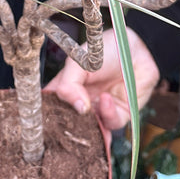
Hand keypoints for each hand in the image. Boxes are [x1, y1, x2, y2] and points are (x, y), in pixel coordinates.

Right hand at [45, 28, 160, 129]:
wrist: (136, 48)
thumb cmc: (105, 50)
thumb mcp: (78, 62)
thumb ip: (68, 85)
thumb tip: (77, 109)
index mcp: (68, 88)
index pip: (52, 106)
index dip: (47, 113)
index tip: (43, 119)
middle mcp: (82, 102)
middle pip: (69, 122)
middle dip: (68, 125)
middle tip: (67, 122)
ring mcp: (99, 110)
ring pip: (89, 129)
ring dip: (88, 123)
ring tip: (88, 108)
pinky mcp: (119, 115)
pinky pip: (110, 123)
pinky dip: (107, 113)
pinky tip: (106, 98)